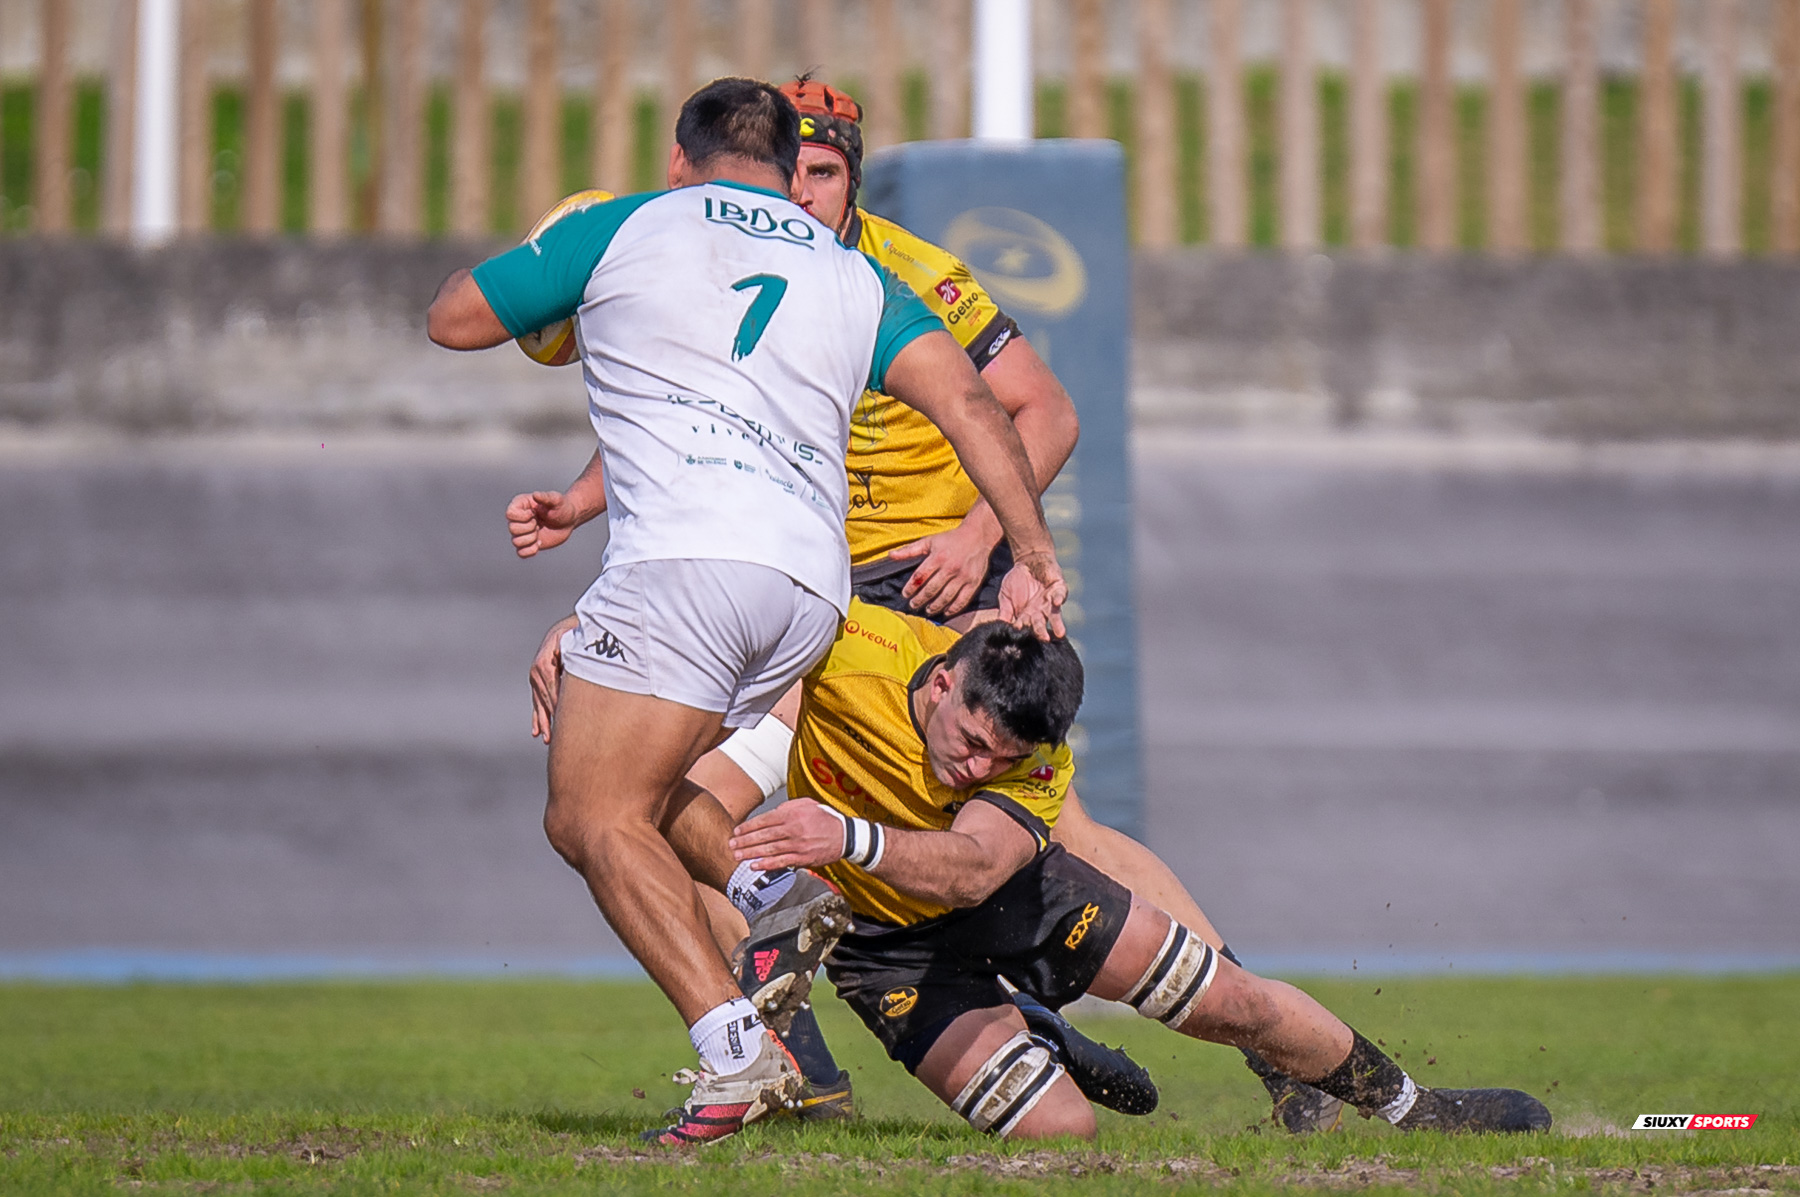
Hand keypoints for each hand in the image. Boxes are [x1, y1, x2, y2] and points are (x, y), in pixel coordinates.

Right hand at [506, 490, 585, 557]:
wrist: (568, 520)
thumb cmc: (562, 507)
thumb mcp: (557, 500)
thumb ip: (546, 497)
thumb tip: (535, 495)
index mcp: (520, 505)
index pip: (510, 514)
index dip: (523, 517)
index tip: (535, 513)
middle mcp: (518, 519)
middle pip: (512, 529)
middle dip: (529, 528)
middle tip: (539, 523)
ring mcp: (522, 532)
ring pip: (516, 542)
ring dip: (531, 539)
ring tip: (539, 533)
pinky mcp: (528, 543)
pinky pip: (521, 553)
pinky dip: (530, 551)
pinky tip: (540, 543)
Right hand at [530, 614, 578, 742]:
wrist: (568, 628)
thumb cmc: (577, 633)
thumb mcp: (576, 638)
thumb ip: (575, 651)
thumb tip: (571, 661)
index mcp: (545, 660)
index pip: (550, 684)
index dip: (556, 699)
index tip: (563, 715)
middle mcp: (537, 670)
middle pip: (543, 697)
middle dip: (549, 716)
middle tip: (554, 736)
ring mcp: (537, 678)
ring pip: (539, 703)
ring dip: (543, 722)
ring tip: (547, 738)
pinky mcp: (540, 683)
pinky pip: (538, 702)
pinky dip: (538, 717)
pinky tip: (537, 732)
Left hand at [729, 799, 847, 870]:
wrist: (845, 836)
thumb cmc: (824, 819)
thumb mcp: (807, 805)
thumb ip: (787, 808)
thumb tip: (770, 814)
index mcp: (793, 814)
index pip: (765, 820)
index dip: (748, 827)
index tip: (736, 831)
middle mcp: (794, 829)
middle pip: (764, 835)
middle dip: (745, 841)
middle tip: (731, 845)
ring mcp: (798, 845)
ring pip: (770, 849)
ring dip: (751, 853)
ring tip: (737, 856)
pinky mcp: (803, 858)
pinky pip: (781, 862)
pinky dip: (767, 864)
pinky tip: (755, 866)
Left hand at [887, 518, 1001, 617]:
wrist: (978, 536)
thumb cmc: (951, 539)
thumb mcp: (929, 541)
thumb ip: (910, 550)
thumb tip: (890, 555)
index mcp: (937, 557)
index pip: (919, 577)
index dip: (910, 588)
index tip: (905, 594)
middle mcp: (950, 568)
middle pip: (931, 590)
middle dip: (920, 600)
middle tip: (913, 605)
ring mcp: (962, 577)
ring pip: (946, 597)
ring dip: (934, 606)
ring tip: (927, 610)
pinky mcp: (974, 582)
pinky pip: (962, 600)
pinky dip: (953, 608)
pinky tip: (946, 611)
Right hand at [997, 549, 1067, 639]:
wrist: (1029, 560)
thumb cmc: (1016, 580)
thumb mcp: (1005, 596)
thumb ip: (1004, 610)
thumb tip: (1000, 625)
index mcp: (1026, 616)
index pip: (1024, 627)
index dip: (1022, 631)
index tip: (1020, 637)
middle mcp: (1039, 612)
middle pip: (1040, 624)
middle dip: (1041, 632)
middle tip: (1044, 639)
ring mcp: (1050, 602)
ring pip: (1054, 615)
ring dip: (1057, 624)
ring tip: (1060, 633)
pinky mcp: (1059, 590)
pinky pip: (1060, 595)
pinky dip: (1059, 598)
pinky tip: (1056, 602)